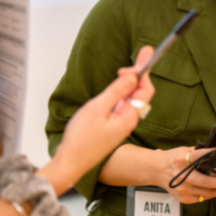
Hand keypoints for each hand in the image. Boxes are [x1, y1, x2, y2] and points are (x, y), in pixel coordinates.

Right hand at [43, 49, 155, 192]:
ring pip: (131, 99)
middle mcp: (127, 121)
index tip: (139, 57)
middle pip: (141, 93)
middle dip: (141, 73)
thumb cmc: (81, 140)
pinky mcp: (111, 128)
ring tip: (130, 68)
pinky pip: (121, 107)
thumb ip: (116, 91)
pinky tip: (116, 89)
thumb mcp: (97, 109)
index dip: (142, 72)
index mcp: (128, 117)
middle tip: (144, 52)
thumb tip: (133, 76)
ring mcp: (119, 125)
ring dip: (131, 83)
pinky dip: (121, 94)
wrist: (70, 163)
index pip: (145, 89)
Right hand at [157, 146, 215, 203]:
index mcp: (180, 160)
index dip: (213, 156)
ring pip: (209, 193)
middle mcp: (181, 177)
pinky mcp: (184, 198)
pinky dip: (215, 194)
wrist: (156, 171)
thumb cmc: (173, 159)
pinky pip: (204, 197)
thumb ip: (200, 153)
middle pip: (207, 182)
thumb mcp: (184, 150)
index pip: (199, 157)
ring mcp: (182, 190)